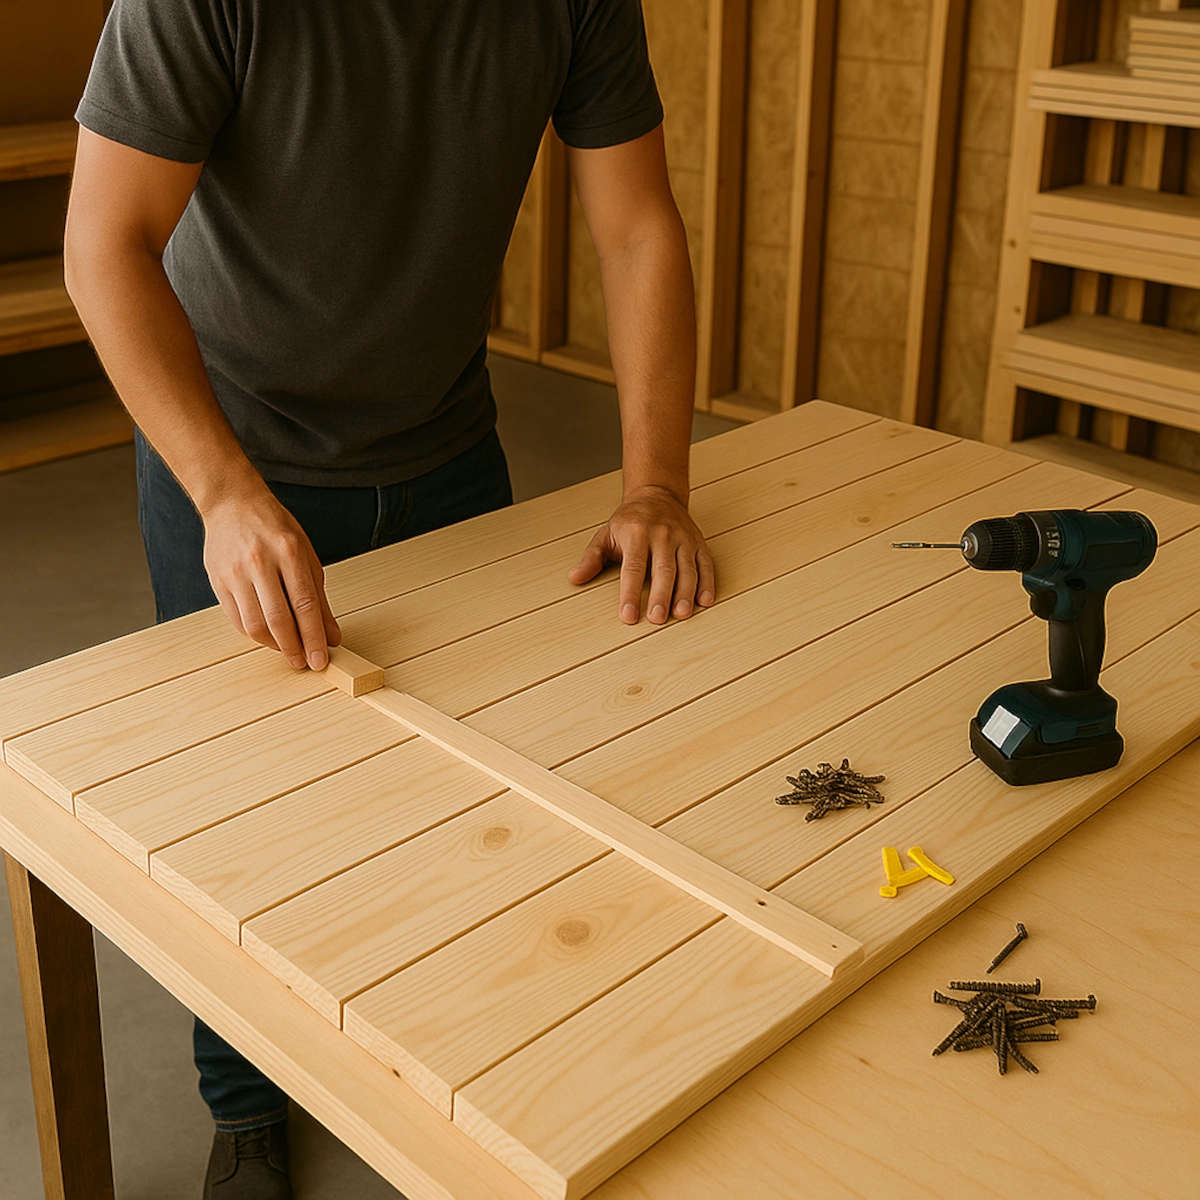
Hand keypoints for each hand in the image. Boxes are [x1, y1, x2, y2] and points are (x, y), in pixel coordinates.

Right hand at [202, 490, 340, 668]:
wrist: (232, 503)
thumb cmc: (274, 528)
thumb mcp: (306, 555)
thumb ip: (319, 598)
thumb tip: (331, 635)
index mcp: (289, 552)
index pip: (305, 605)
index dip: (314, 637)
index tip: (321, 659)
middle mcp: (261, 562)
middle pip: (279, 618)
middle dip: (294, 648)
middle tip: (304, 663)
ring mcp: (236, 572)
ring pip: (254, 624)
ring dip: (274, 645)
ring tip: (288, 651)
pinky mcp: (218, 581)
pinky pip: (237, 619)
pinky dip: (255, 634)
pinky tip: (268, 636)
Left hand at [568, 485, 715, 623]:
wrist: (657, 494)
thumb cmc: (629, 520)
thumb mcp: (606, 535)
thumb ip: (592, 558)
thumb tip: (574, 578)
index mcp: (636, 533)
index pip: (633, 568)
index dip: (631, 593)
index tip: (628, 616)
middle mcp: (662, 535)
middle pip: (663, 570)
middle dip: (661, 595)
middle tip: (657, 619)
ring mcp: (683, 538)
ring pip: (687, 569)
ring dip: (685, 593)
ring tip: (681, 614)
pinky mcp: (698, 542)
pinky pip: (705, 563)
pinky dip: (707, 583)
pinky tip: (704, 601)